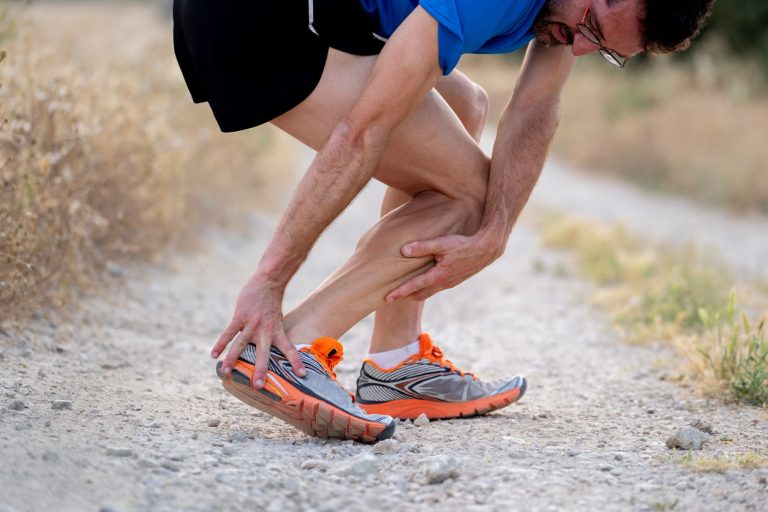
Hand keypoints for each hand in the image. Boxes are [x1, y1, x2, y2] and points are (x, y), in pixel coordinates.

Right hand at [211, 275, 305, 388]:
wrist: (267, 282)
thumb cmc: (271, 305)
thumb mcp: (277, 321)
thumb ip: (272, 336)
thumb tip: (267, 353)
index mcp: (277, 332)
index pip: (289, 350)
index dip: (296, 362)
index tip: (302, 375)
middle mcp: (265, 330)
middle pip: (263, 354)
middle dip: (261, 370)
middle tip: (259, 386)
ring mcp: (252, 324)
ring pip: (241, 345)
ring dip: (233, 360)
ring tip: (227, 374)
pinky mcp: (240, 317)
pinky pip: (229, 333)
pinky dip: (220, 344)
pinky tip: (214, 355)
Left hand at [385, 232, 503, 301]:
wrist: (486, 250)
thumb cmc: (463, 245)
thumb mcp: (442, 243)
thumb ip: (423, 247)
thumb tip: (404, 250)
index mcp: (438, 276)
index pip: (414, 286)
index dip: (399, 292)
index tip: (386, 298)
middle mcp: (443, 283)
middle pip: (420, 295)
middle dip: (405, 297)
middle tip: (391, 299)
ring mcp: (450, 283)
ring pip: (429, 292)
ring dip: (416, 294)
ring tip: (404, 293)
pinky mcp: (455, 280)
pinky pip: (437, 288)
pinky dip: (426, 289)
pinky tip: (424, 284)